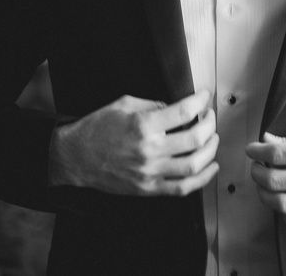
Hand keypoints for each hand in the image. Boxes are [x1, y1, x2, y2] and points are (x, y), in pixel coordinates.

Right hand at [49, 90, 218, 195]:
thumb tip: (178, 108)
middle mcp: (148, 150)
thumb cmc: (97, 129)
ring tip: (212, 138)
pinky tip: (210, 167)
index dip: (201, 101)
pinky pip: (182, 188)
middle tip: (209, 116)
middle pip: (195, 138)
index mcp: (143, 126)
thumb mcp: (124, 104)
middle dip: (210, 124)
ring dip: (210, 149)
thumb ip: (154, 105)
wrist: (74, 157)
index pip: (185, 111)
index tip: (204, 97)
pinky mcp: (147, 188)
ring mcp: (149, 172)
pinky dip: (202, 179)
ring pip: (193, 165)